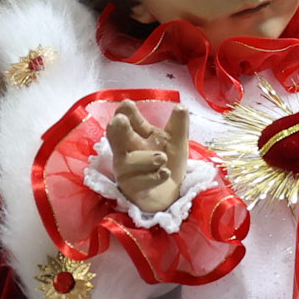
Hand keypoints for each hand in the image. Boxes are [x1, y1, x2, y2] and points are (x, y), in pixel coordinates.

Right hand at [107, 101, 190, 215]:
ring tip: (162, 158)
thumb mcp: (176, 141)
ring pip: (128, 162)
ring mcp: (126, 170)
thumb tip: (181, 106)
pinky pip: (139, 182)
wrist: (171, 193)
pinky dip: (153, 178)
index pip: (129, 120)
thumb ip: (178, 125)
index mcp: (138, 135)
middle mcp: (126, 151)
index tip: (127, 105)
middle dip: (117, 130)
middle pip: (116, 139)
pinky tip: (164, 173)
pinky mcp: (131, 188)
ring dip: (146, 159)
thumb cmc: (168, 162)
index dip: (126, 113)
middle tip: (119, 121)